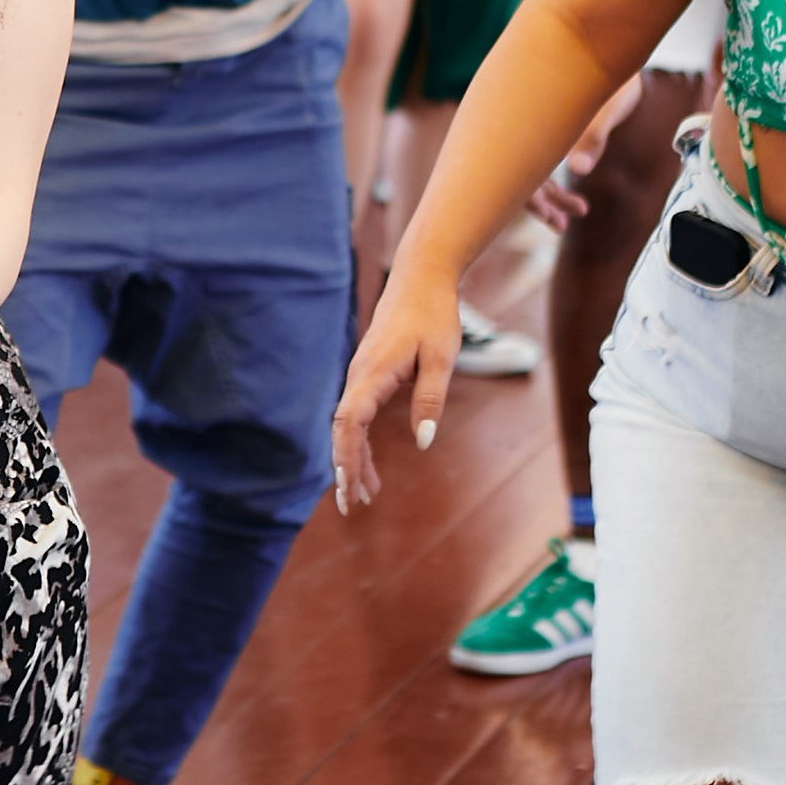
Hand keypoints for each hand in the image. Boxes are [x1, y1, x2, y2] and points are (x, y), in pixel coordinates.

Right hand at [332, 259, 459, 511]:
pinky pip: (357, 415)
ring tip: (366, 495)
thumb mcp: (442, 359)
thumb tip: (423, 442)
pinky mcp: (368, 374)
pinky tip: (371, 465)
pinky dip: (361, 442)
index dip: (348, 457)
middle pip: (343, 430)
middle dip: (345, 468)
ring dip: (354, 460)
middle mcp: (359, 376)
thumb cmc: (434, 315)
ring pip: (348, 426)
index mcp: (373, 373)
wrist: (421, 278)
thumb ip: (430, 401)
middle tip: (351, 506)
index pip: (350, 423)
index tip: (350, 487)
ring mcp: (361, 375)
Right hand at [527, 72, 642, 233]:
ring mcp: (532, 126)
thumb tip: (578, 170)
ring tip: (577, 213)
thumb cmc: (614, 73)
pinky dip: (557, 184)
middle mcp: (524, 121)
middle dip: (540, 201)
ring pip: (531, 170)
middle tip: (562, 223)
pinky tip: (576, 202)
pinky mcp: (545, 129)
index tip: (546, 213)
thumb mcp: (608, 105)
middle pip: (518, 170)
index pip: (511, 164)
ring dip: (551, 196)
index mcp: (528, 114)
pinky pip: (542, 163)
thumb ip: (594, 137)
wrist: (613, 45)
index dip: (524, 194)